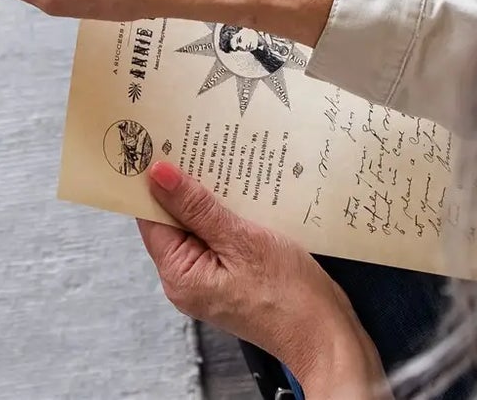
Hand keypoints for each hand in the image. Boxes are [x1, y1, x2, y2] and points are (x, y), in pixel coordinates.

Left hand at [139, 163, 387, 398]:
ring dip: (210, 198)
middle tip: (197, 141)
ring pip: (199, 228)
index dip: (154, 182)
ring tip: (222, 159)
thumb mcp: (241, 240)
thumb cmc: (287, 292)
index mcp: (179, 274)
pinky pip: (219, 239)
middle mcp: (186, 281)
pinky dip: (227, 216)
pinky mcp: (231, 279)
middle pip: (174, 222)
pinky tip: (243, 192)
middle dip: (186, 185)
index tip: (161, 142)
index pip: (151, 219)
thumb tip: (156, 175)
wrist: (326, 335)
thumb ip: (196, 208)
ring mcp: (209, 282)